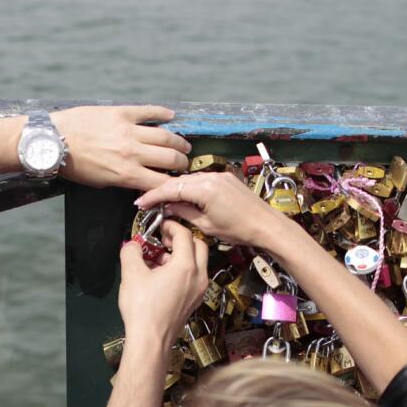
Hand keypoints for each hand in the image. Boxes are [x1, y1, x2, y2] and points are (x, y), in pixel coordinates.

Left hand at [52, 106, 190, 190]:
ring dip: (178, 142)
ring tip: (183, 145)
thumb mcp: (100, 182)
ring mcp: (128, 131)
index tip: (177, 184)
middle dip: (181, 164)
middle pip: (169, 159)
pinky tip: (171, 116)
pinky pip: (148, 112)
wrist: (53, 141)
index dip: (173, 185)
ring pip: (165, 137)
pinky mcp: (121, 113)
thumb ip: (123, 180)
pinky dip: (162, 114)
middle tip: (183, 163)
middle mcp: (132, 153)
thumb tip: (139, 181)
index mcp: (126, 174)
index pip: (161, 182)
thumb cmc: (73, 165)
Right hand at [118, 220, 207, 346]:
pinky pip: (194, 276)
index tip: (160, 225)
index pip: (184, 235)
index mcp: (186, 266)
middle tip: (164, 240)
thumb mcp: (131, 274)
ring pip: (198, 262)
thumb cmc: (143, 309)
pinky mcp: (195, 300)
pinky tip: (163, 276)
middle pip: (198, 245)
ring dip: (182, 254)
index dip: (171, 226)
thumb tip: (132, 246)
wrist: (150, 340)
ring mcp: (199, 290)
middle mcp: (198, 276)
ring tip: (159, 259)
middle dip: (182, 238)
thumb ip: (131, 252)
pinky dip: (183, 269)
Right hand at [133, 172, 297, 250]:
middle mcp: (211, 177)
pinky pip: (202, 180)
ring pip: (190, 180)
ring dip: (176, 189)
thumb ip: (184, 213)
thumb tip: (168, 207)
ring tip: (163, 200)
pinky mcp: (226, 178)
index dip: (153, 196)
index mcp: (204, 189)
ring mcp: (220, 175)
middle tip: (148, 201)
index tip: (141, 202)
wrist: (266, 225)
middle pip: (179, 181)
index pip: (171, 189)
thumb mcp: (206, 225)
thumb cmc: (239, 230)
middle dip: (162, 191)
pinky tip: (184, 196)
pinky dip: (190, 187)